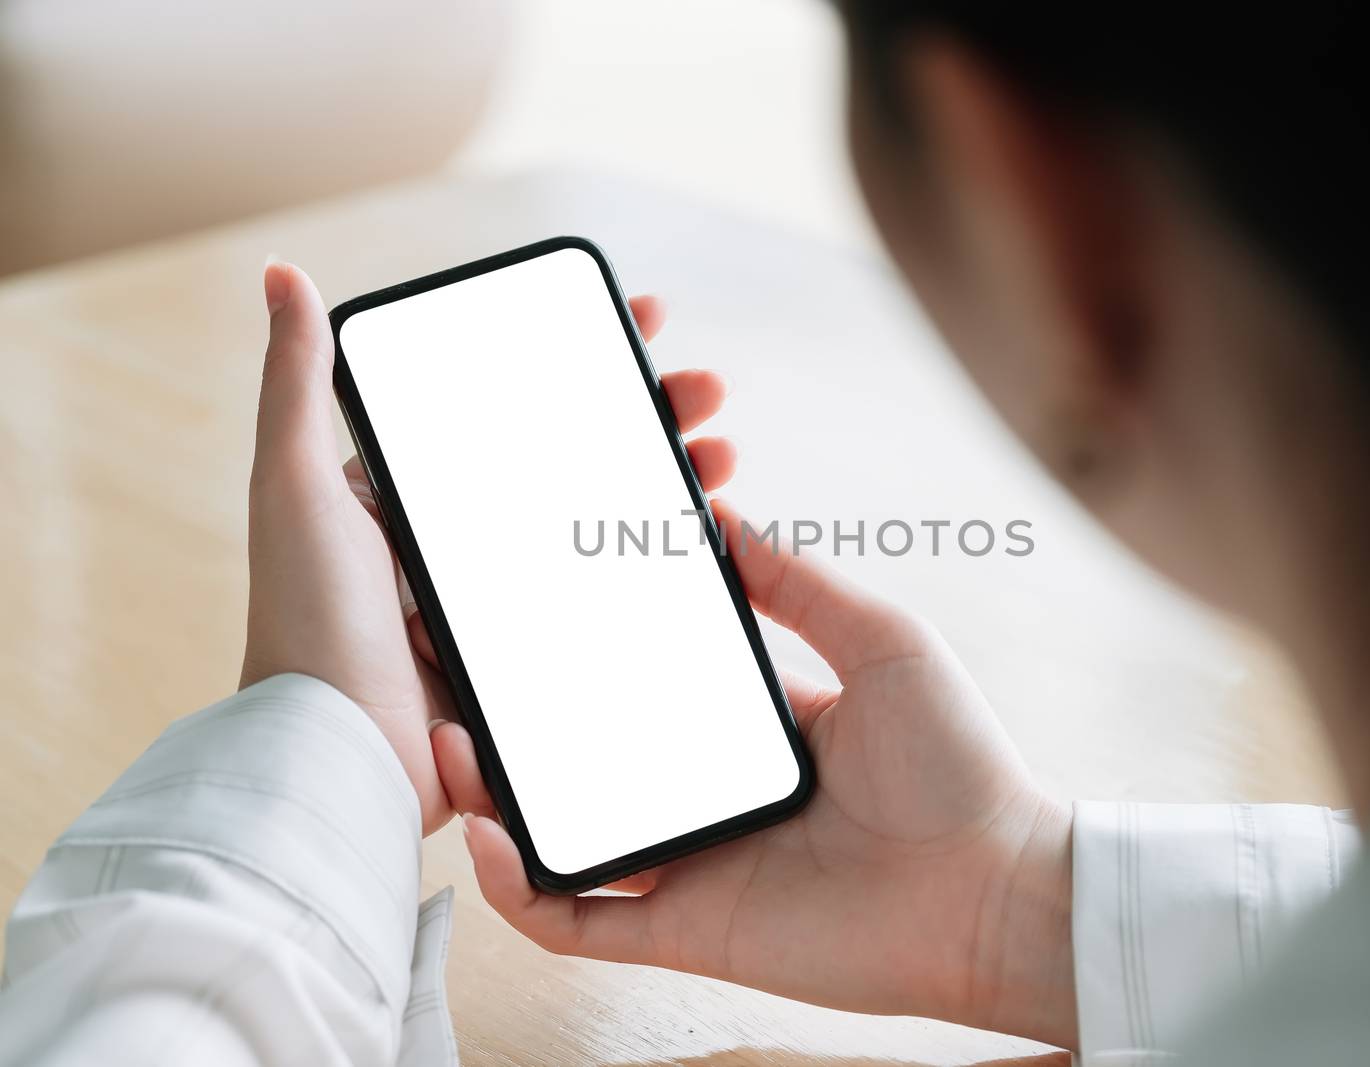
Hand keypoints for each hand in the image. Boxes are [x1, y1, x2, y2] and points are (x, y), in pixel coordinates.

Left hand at [240, 261, 735, 833]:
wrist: (339, 759)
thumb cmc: (306, 622)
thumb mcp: (294, 486)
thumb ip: (296, 382)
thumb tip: (284, 273)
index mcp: (418, 496)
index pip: (516, 406)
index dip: (584, 360)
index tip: (643, 321)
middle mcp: (466, 545)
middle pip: (580, 460)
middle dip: (652, 417)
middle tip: (706, 390)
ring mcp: (507, 606)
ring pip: (607, 529)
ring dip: (671, 484)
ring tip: (722, 458)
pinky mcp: (538, 662)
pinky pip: (612, 605)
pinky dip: (661, 570)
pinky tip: (706, 542)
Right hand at [434, 503, 1077, 1046]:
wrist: (999, 892)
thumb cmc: (960, 765)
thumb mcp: (882, 640)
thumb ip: (801, 582)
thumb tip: (724, 515)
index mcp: (749, 727)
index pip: (639, 683)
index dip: (574, 649)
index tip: (518, 598)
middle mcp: (709, 793)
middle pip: (583, 758)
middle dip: (509, 719)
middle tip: (448, 663)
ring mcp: (692, 864)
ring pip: (561, 834)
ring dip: (491, 796)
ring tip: (443, 741)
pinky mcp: (686, 931)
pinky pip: (578, 918)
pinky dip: (520, 890)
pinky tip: (488, 838)